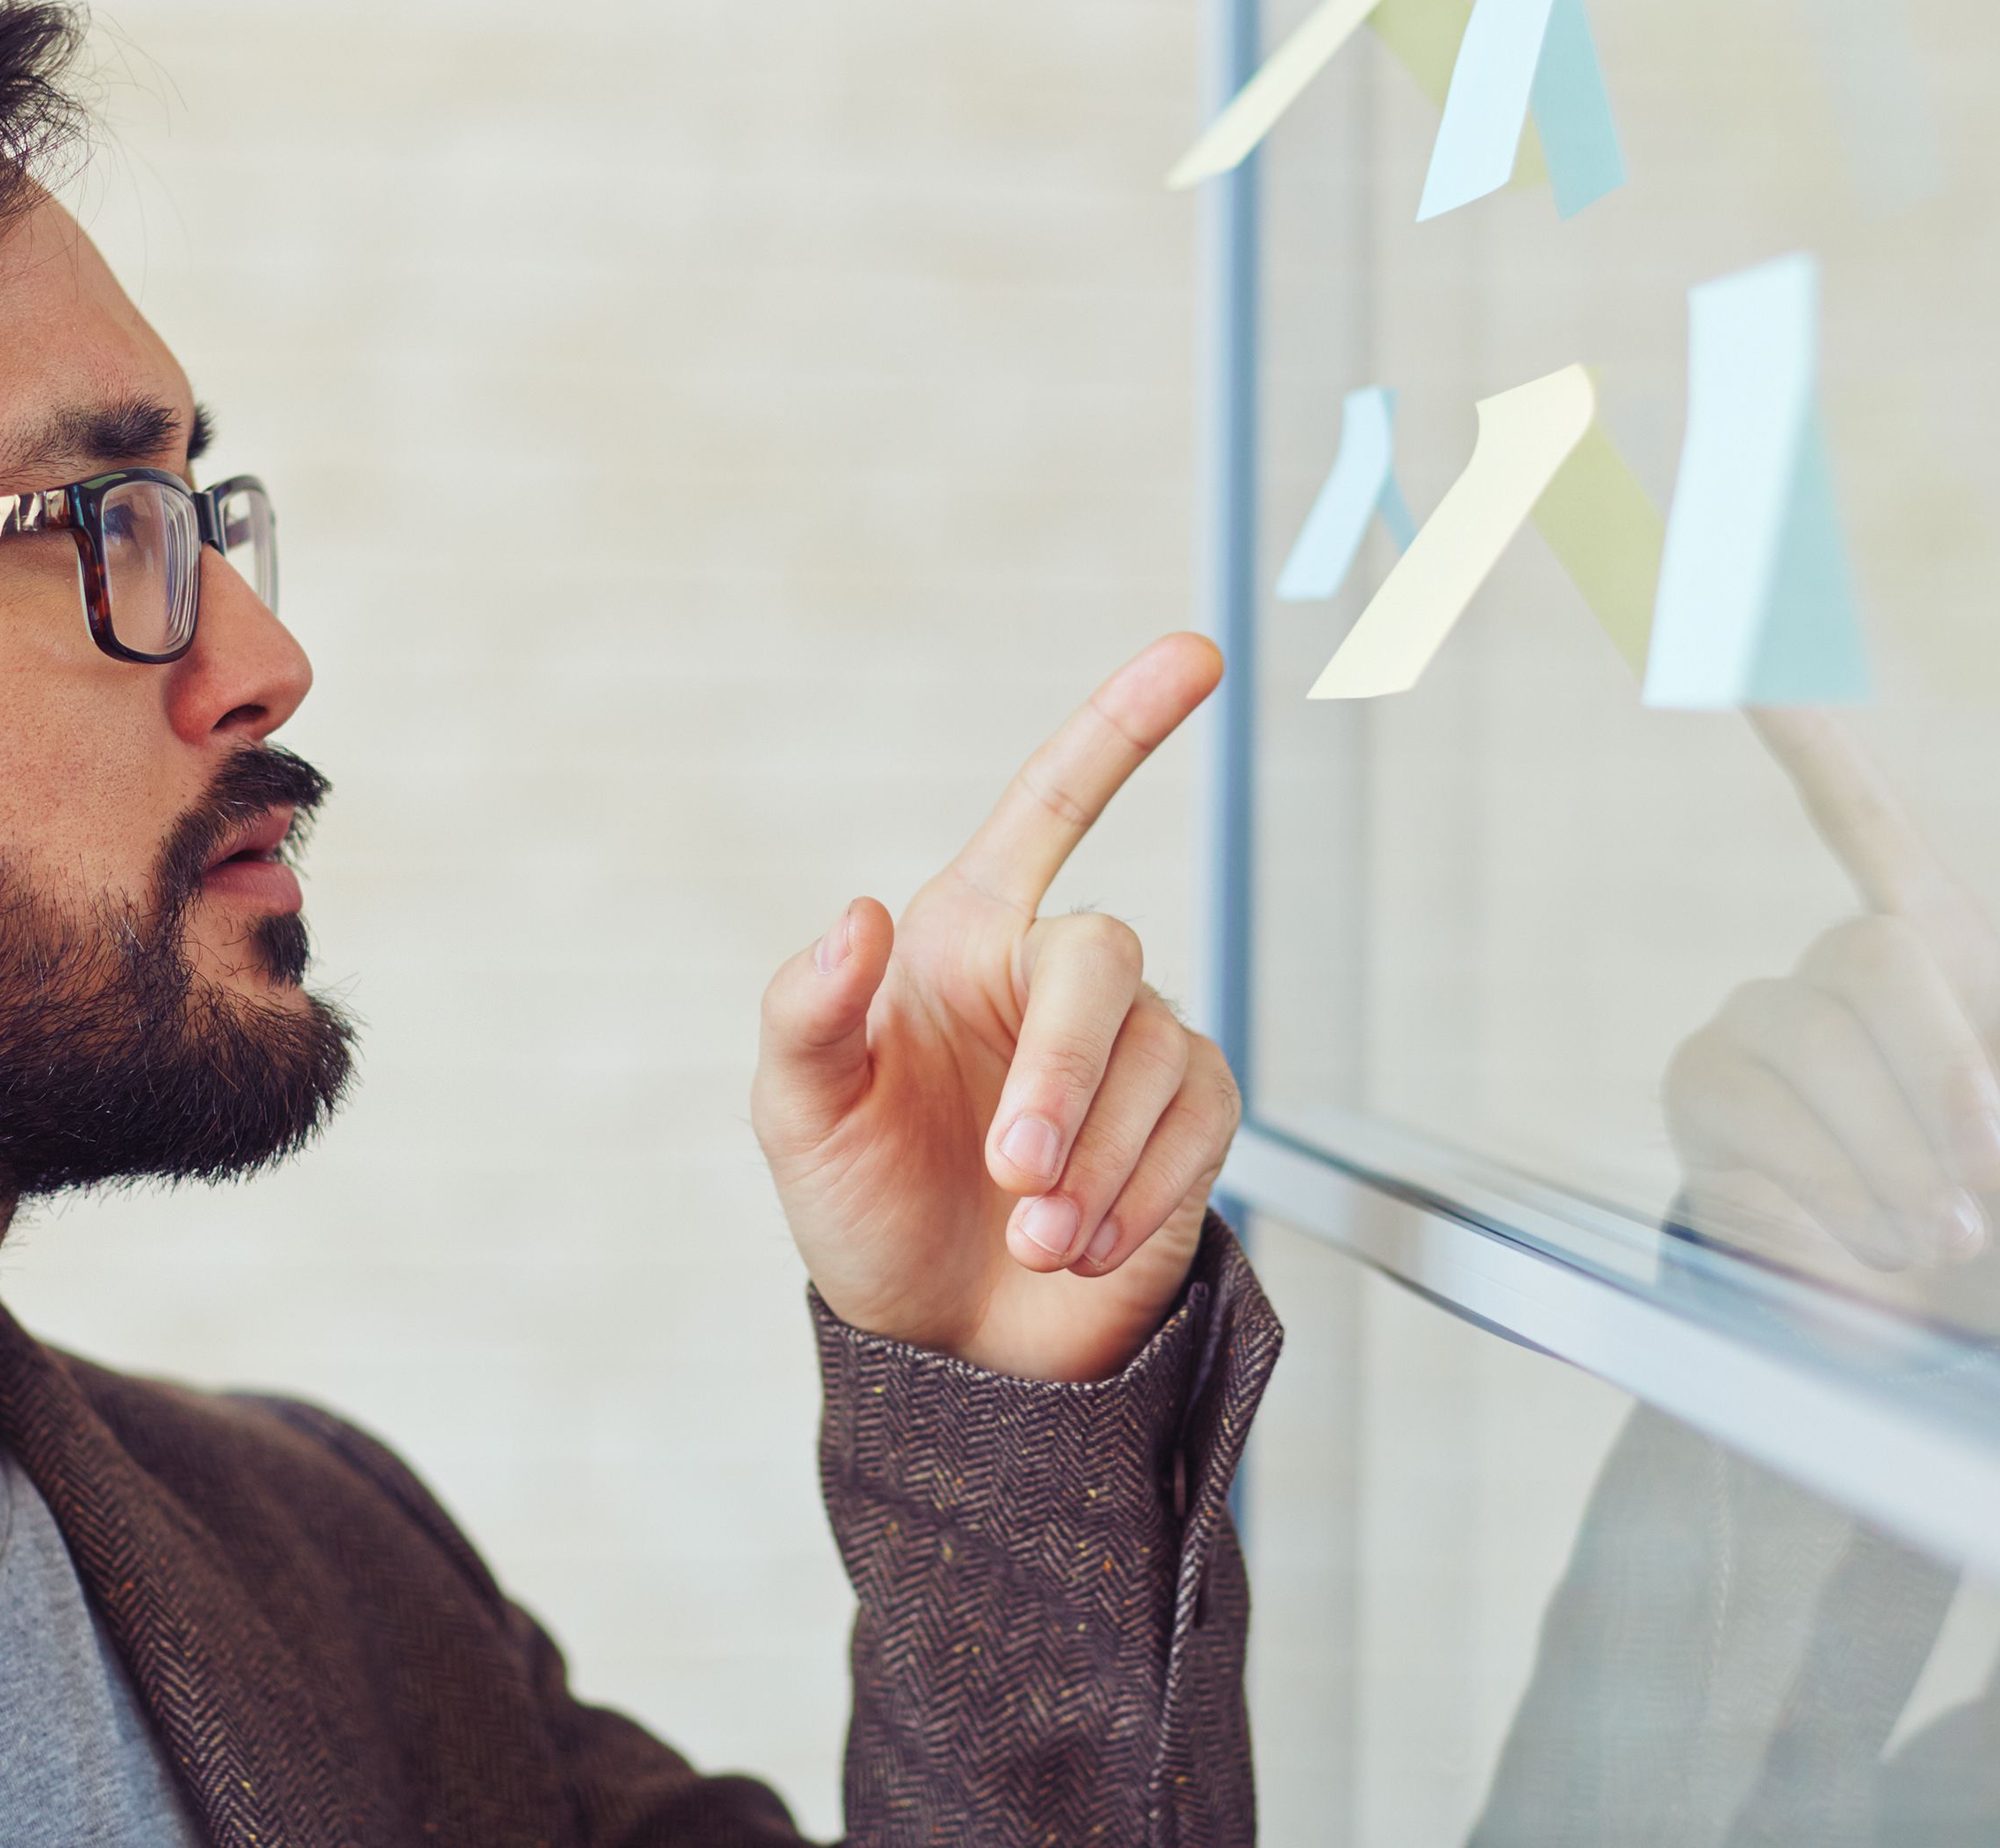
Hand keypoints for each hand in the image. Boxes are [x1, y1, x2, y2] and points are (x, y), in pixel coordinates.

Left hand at [752, 635, 1238, 1383]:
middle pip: (1104, 959)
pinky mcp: (1189, 1126)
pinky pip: (1199, 1130)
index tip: (1193, 656)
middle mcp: (1055, 974)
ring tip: (1030, 1236)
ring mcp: (1133, 1048)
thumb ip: (808, 1008)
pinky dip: (1135, 1197)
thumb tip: (856, 913)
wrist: (939, 1344)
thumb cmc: (865, 1205)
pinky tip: (1077, 1248)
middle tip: (1011, 1170)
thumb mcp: (800, 1115)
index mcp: (966, 935)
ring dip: (1089, 1164)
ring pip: (1152, 1061)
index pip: (1054, 803)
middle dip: (1063, 1073)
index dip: (1123, 726)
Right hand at [1663, 709, 1999, 1334]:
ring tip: (1939, 1231)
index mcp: (1935, 950)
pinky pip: (1760, 1115)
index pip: (1861, 817)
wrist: (1943, 1328)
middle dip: (1943, 1075)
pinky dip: (1832, 1189)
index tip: (1755, 655)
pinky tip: (1871, 1238)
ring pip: (1817, 1047)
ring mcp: (1758, 1030)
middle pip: (1872, 957)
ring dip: (1895, 1156)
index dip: (1811, 739)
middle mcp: (1832, 973)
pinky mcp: (1705, 1096)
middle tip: (1993, 1176)